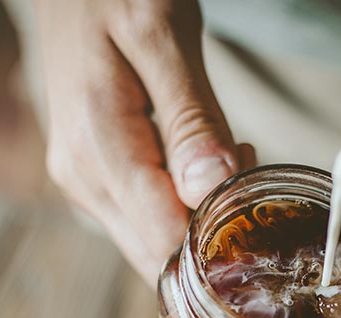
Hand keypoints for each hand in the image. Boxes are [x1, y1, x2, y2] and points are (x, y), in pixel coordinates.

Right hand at [37, 0, 254, 284]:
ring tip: (232, 155)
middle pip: (157, 255)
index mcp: (97, 147)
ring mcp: (84, 183)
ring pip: (153, 242)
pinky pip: (146, 216)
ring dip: (202, 219)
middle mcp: (83, 179)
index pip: (164, 240)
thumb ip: (190, 120)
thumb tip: (210, 191)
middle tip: (251, 176)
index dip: (219, 243)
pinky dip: (185, 205)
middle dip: (214, 236)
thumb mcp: (163, 39)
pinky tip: (206, 161)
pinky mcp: (96, 178)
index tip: (258, 206)